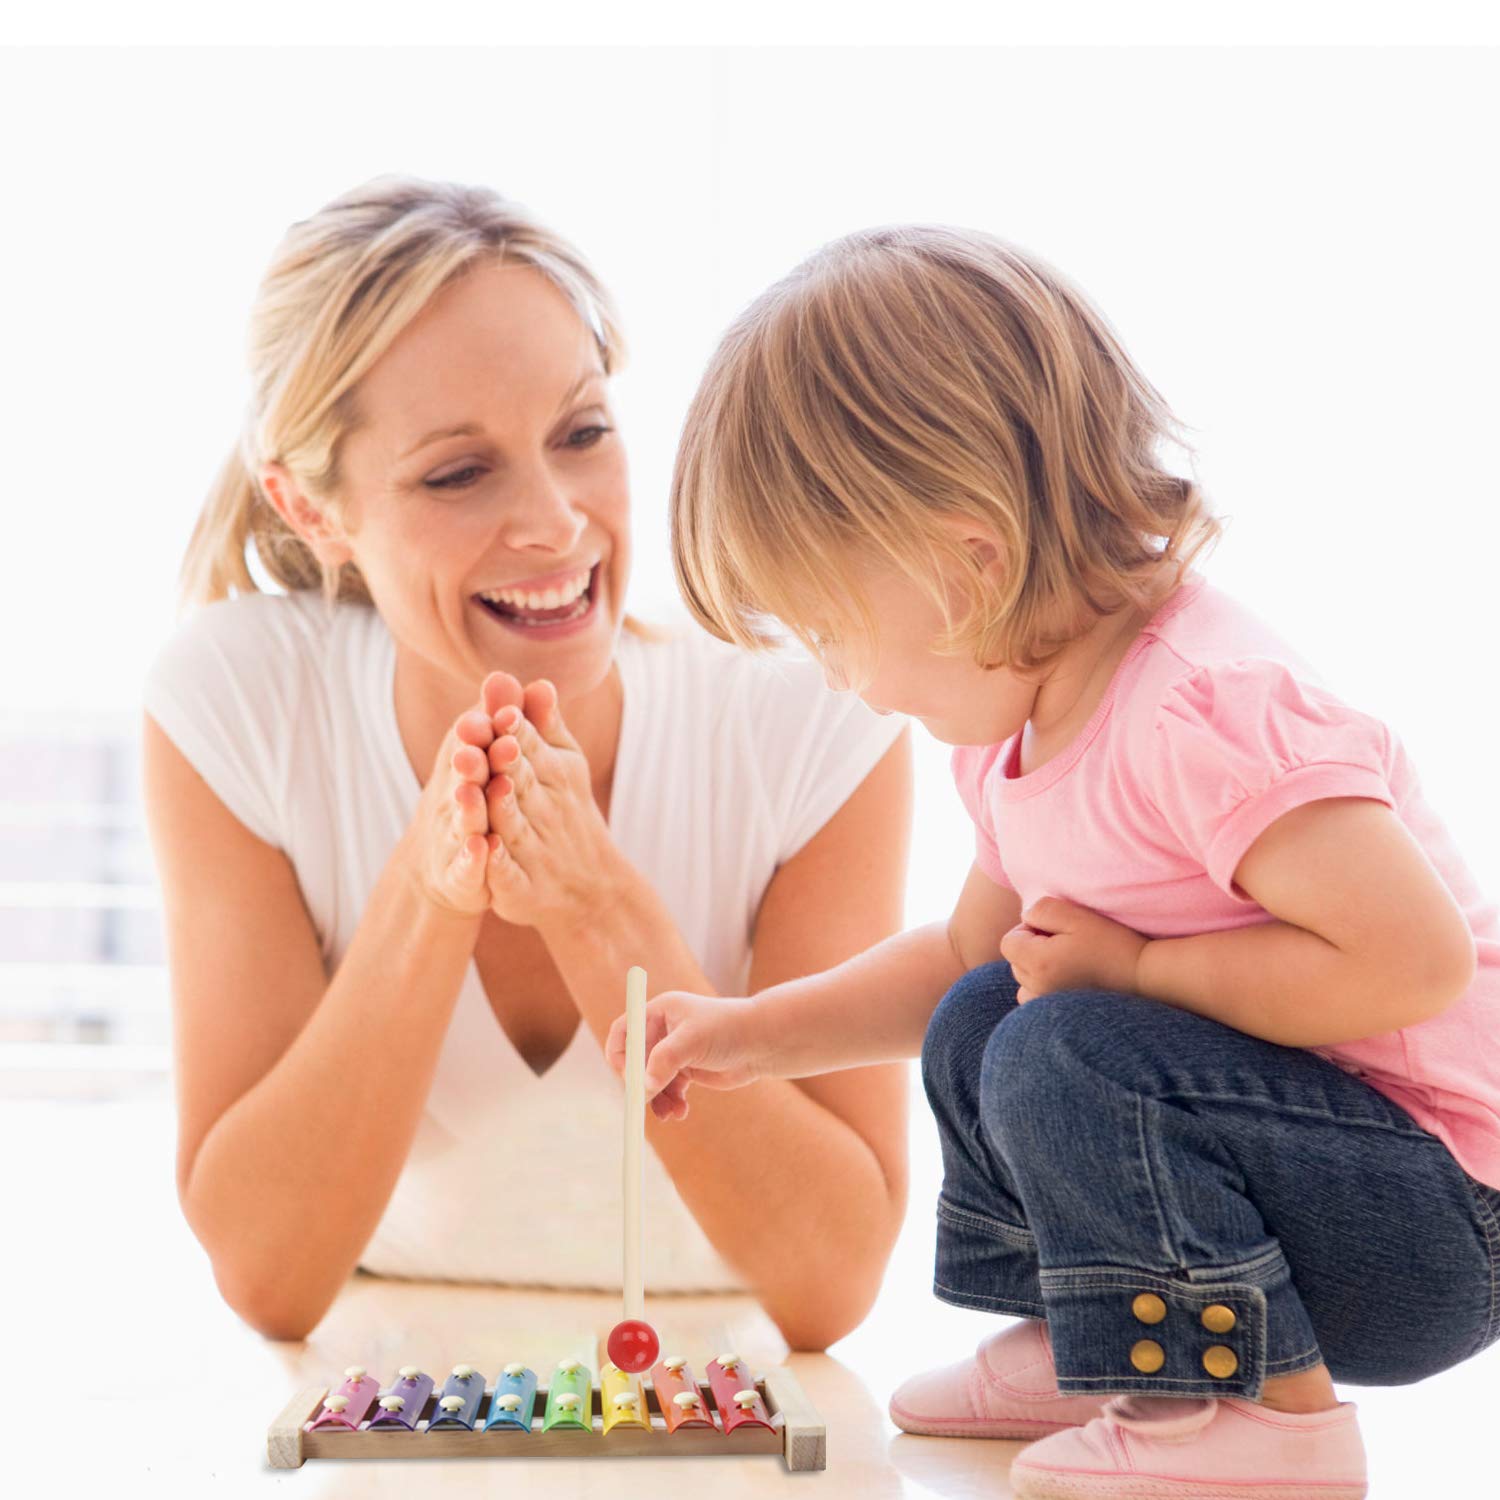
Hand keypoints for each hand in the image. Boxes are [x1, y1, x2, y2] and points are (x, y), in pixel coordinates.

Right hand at [400, 672, 525, 917]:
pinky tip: (482, 849)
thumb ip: (497, 719)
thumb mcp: (484, 756)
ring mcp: (455, 837)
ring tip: (471, 791)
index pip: (476, 744)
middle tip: (476, 747)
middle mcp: (456, 797)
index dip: (483, 729)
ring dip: (466, 806)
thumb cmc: (472, 795)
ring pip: (462, 820)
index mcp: (468, 766)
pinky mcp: (459, 874)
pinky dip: (472, 858)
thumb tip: (505, 675)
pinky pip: (466, 867)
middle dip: (471, 762)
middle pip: (465, 778)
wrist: (445, 864)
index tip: (497, 713)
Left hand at [482, 677, 624, 927]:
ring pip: (512, 826)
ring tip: (485, 788)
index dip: (516, 731)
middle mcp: (544, 811)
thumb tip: (538, 680)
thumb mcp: (564, 766)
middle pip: (521, 782)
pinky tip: (486, 851)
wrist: (589, 886)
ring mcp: (533, 850)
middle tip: (488, 739)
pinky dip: (498, 864)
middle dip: (504, 762)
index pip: (530, 748)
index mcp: (552, 776)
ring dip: (499, 808)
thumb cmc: (567, 811)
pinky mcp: (520, 887)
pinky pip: (508, 875)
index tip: (503, 711)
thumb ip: (545, 726)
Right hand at [606, 990, 764, 1120]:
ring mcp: (675, 1052)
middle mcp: (664, 1030)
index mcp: (660, 1012)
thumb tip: (643, 1087)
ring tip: (669, 1114)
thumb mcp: (693, 1041)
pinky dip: (670, 1103)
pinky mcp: (687, 1070)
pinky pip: (667, 1090)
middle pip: (635, 1061)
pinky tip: (681, 1112)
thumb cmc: (729, 1029)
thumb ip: (664, 1061)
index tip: (627, 1078)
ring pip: (651, 1080)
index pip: (625, 1031)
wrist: (763, 1043)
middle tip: (646, 1104)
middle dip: (640, 1084)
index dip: (620, 1055)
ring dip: (655, 1099)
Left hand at [999, 896, 1148, 1004]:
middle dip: (1033, 949)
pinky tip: (1070, 982)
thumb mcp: (1076, 916)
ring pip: (1024, 982)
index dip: (1029, 930)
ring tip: (1069, 964)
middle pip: (1015, 962)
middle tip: (1068, 945)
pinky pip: (1036, 1000)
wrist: (1143, 978)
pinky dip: (1045, 989)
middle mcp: (1037, 988)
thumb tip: (1026, 920)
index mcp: (1038, 963)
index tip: (1056, 931)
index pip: (1008, 942)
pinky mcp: (1059, 1016)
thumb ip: (1041, 910)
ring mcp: (1047, 1005)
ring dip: (1037, 970)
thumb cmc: (1110, 943)